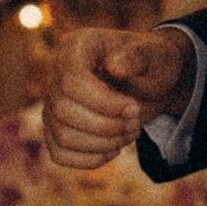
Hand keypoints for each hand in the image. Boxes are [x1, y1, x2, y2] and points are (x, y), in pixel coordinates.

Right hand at [43, 26, 194, 170]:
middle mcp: (56, 72)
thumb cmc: (151, 63)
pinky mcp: (56, 128)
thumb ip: (137, 56)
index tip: (133, 108)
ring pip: (61, 136)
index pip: (71, 81)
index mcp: (75, 46)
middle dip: (106, 126)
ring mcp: (53, 101)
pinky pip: (59, 154)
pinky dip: (90, 159)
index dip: (102, 103)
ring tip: (128, 132)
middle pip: (62, 110)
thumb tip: (114, 66)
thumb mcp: (153, 54)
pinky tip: (113, 148)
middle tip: (135, 121)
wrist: (149, 83)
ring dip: (102, 144)